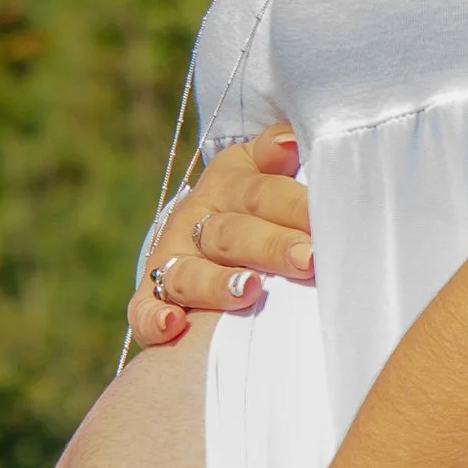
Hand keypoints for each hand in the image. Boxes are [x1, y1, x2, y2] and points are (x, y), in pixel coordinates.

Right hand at [129, 125, 314, 349]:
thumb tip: (289, 141)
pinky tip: (172, 325)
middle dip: (270, 247)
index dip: (294, 206)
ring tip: (248, 290)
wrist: (196, 231)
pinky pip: (143, 310)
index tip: (324, 222)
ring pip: (190, 273)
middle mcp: (193, 220)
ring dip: (216, 284)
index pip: (261, 192)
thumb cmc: (251, 204)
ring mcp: (169, 260)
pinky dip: (153, 319)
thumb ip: (274, 153)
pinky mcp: (148, 299)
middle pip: (232, 234)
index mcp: (226, 185)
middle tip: (307, 260)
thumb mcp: (259, 169)